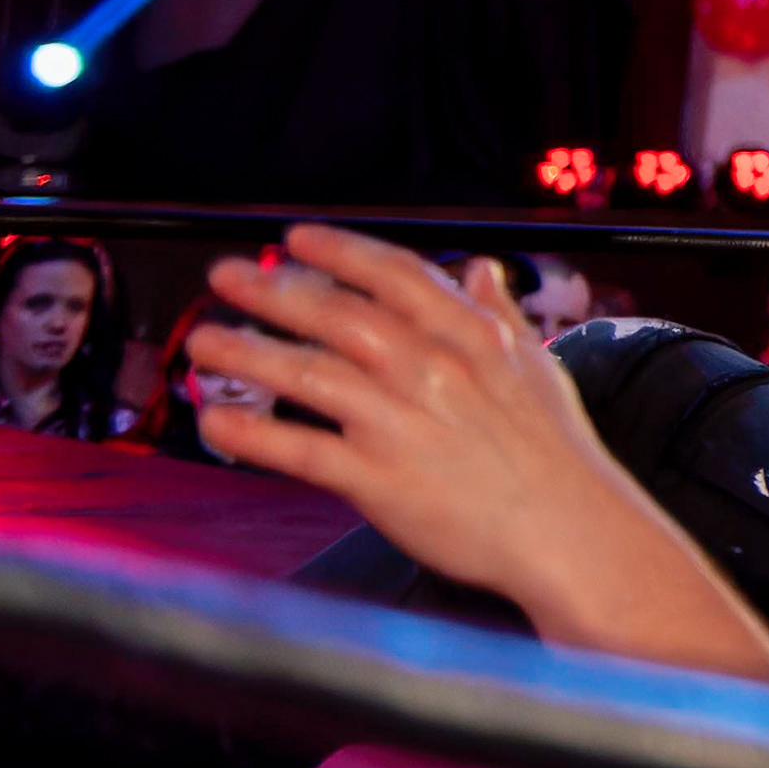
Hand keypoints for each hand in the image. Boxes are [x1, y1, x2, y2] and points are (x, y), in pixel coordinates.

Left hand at [187, 227, 654, 617]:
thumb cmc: (555, 450)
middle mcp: (433, 369)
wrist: (566, 529)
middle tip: (226, 274)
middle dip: (273, 291)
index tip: (295, 238)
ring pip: (310, 375)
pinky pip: (302, 451)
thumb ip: (498, 314)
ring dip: (248, 354)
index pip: (396, 275)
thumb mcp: (536, 365)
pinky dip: (254, 435)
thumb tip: (478, 267)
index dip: (340, 252)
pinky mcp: (379, 481)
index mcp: (473, 336)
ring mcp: (402, 424)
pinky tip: (215, 420)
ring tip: (202, 341)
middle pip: (338, 317)